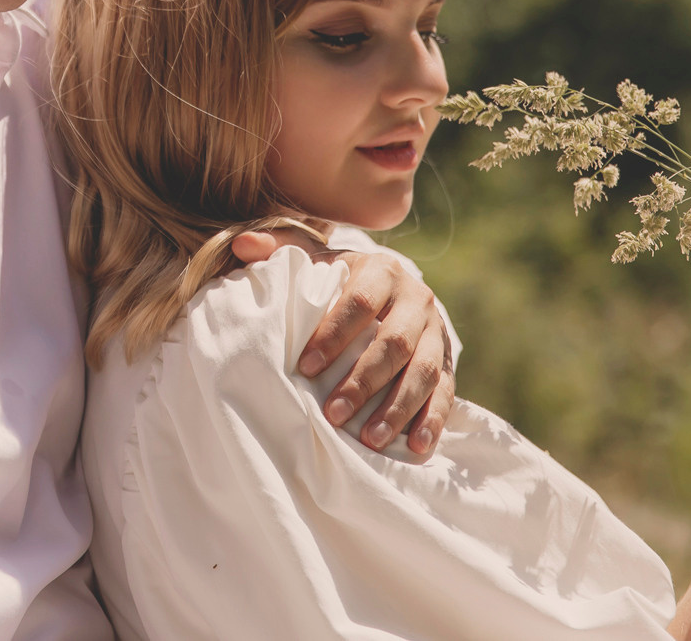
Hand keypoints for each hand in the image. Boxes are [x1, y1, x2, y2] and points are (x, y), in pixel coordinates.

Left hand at [233, 231, 457, 453]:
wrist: (390, 289)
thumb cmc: (339, 281)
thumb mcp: (315, 261)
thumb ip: (279, 250)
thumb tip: (241, 243)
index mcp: (382, 270)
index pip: (360, 302)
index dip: (334, 335)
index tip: (306, 367)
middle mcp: (416, 298)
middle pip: (393, 342)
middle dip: (363, 380)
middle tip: (333, 413)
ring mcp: (436, 331)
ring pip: (423, 371)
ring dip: (397, 408)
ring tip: (368, 439)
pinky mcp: (448, 362)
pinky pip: (446, 392)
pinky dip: (433, 420)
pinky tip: (415, 446)